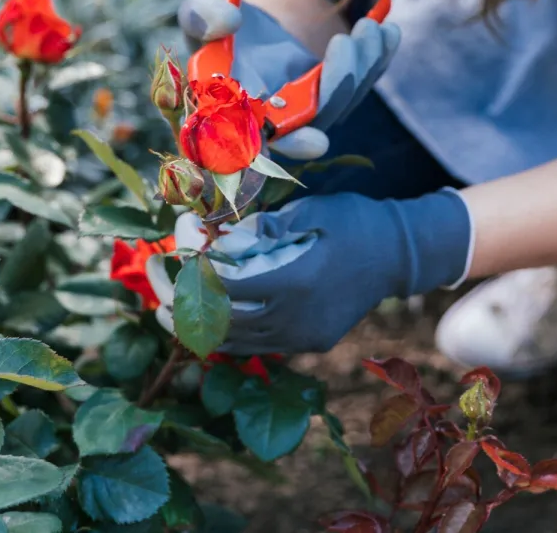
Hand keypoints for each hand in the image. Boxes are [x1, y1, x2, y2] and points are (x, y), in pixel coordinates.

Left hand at [147, 190, 472, 354]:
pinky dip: (229, 332)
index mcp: (295, 281)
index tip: (177, 249)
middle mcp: (296, 318)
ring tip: (169, 306)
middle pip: (222, 323)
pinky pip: (258, 346)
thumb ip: (262, 226)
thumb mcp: (308, 210)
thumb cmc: (354, 221)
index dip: (195, 269)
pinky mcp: (309, 344)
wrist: (400, 254)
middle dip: (182, 303)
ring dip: (198, 325)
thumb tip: (218, 238)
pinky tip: (209, 315)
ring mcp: (303, 337)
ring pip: (236, 342)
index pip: (226, 286)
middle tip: (156, 284)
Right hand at [177, 0, 400, 160]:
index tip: (315, 142)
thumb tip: (229, 21)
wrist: (247, 22)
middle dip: (337, 89)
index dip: (286, 147)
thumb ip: (202, 16)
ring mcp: (306, 114)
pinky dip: (377, 59)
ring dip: (362, 67)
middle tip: (344, 43)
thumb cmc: (217, 26)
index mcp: (234, 115)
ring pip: (342, 103)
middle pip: (313, 123)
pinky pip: (360, 86)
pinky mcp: (331, 97)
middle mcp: (273, 124)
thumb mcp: (201, 13)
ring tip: (369, 27)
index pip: (259, 145)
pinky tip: (387, 31)